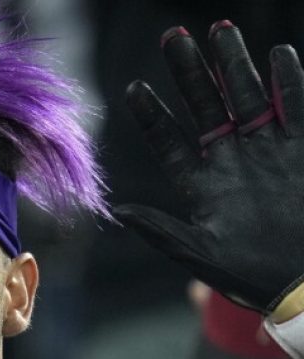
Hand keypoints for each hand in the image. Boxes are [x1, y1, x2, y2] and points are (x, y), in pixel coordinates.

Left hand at [115, 22, 303, 312]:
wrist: (301, 281)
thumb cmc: (248, 275)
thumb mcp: (198, 254)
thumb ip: (160, 230)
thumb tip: (119, 211)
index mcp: (203, 187)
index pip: (171, 143)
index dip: (153, 116)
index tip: (134, 88)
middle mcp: (233, 163)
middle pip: (207, 108)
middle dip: (191, 74)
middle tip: (172, 37)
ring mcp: (268, 152)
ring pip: (247, 97)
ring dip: (233, 65)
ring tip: (217, 30)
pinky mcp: (300, 149)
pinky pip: (295, 107)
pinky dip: (288, 82)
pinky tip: (276, 55)